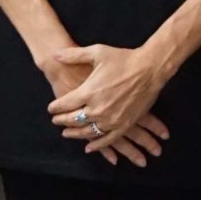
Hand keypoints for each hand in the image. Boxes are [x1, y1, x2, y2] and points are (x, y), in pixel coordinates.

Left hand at [44, 44, 172, 167]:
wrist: (149, 68)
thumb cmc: (123, 59)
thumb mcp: (97, 52)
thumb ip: (73, 55)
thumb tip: (54, 55)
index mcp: (88, 92)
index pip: (64, 104)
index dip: (55, 107)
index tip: (51, 109)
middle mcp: (97, 108)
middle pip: (73, 120)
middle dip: (61, 121)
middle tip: (55, 121)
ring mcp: (111, 119)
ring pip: (87, 132)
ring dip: (75, 134)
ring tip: (66, 133)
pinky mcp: (124, 125)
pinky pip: (107, 140)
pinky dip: (97, 146)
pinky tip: (89, 147)